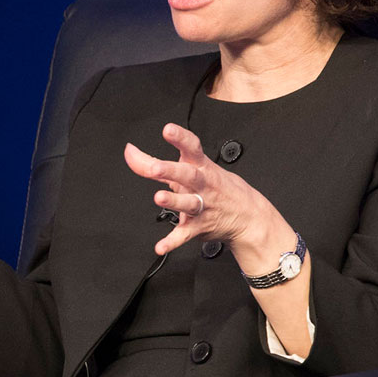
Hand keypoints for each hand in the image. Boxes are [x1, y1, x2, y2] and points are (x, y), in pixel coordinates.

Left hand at [123, 123, 276, 256]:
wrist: (248, 215)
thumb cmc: (214, 187)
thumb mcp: (191, 169)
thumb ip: (154, 162)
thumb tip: (130, 153)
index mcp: (200, 166)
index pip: (192, 147)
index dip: (180, 137)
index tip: (168, 129)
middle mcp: (201, 184)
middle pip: (187, 175)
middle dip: (171, 170)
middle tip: (155, 168)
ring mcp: (202, 206)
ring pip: (187, 203)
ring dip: (173, 201)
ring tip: (159, 198)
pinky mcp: (199, 226)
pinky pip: (184, 234)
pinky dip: (172, 242)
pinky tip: (160, 247)